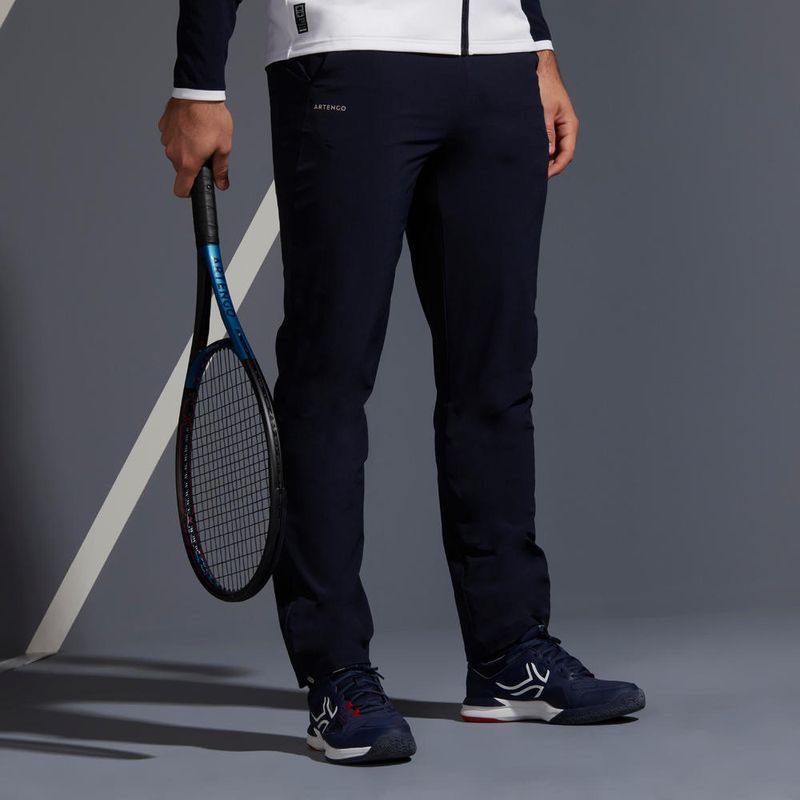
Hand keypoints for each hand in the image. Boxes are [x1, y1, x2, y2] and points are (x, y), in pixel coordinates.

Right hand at [158, 98, 233, 196]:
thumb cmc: (211, 118)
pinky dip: (180, 136)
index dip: (189, 192)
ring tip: (199, 135)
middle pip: (180, 169)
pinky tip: (190, 126)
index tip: (195, 187)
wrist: (198, 92)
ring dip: (186, 149)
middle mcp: (172, 153)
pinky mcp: (163, 127)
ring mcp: (166, 139)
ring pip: (175, 153)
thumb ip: (221, 169)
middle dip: (192, 165)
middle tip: (206, 152)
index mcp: (187, 162)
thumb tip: (221, 184)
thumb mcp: (223, 147)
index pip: (181, 190)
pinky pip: (171, 138)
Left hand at [537, 51, 578, 177]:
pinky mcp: (543, 125)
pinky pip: (543, 142)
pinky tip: (525, 154)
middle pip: (559, 155)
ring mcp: (554, 127)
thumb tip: (547, 154)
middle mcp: (563, 128)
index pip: (567, 154)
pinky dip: (536, 150)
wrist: (535, 67)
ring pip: (550, 150)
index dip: (556, 167)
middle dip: (548, 166)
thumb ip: (546, 133)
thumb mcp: (544, 111)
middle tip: (532, 175)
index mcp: (569, 125)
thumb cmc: (543, 85)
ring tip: (527, 166)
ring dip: (541, 158)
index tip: (542, 175)